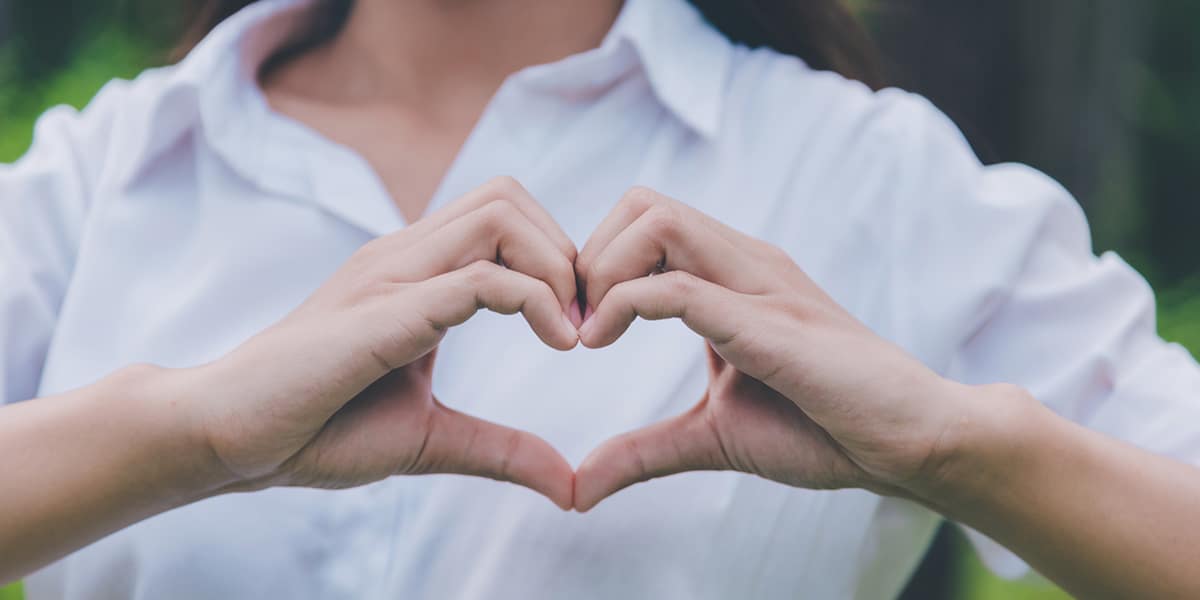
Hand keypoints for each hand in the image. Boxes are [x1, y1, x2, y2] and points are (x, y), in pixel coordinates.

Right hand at [189, 177, 578, 508]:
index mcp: (414, 273)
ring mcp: (390, 273)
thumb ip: (501, 451)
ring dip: (556, 265)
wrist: (228, 438)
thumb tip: (568, 486)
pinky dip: (535, 299)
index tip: (579, 327)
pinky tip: (557, 343)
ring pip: (501, 213)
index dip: (557, 257)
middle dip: (565, 249)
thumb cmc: (318, 430)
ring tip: (570, 332)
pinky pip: (478, 276)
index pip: (503, 215)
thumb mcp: (432, 439)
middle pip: (509, 194)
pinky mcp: (384, 309)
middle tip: (583, 321)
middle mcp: (403, 257)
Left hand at [572, 188, 966, 510]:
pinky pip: (681, 287)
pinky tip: (602, 343)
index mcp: (731, 275)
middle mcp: (743, 263)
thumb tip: (578, 488)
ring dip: (602, 270)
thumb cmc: (822, 429)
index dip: (594, 262)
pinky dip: (625, 305)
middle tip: (578, 323)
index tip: (576, 327)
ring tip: (590, 334)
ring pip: (655, 220)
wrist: (908, 445)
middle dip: (589, 254)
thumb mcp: (712, 437)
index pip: (644, 220)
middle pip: (641, 201)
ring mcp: (760, 284)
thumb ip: (644, 451)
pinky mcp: (770, 323)